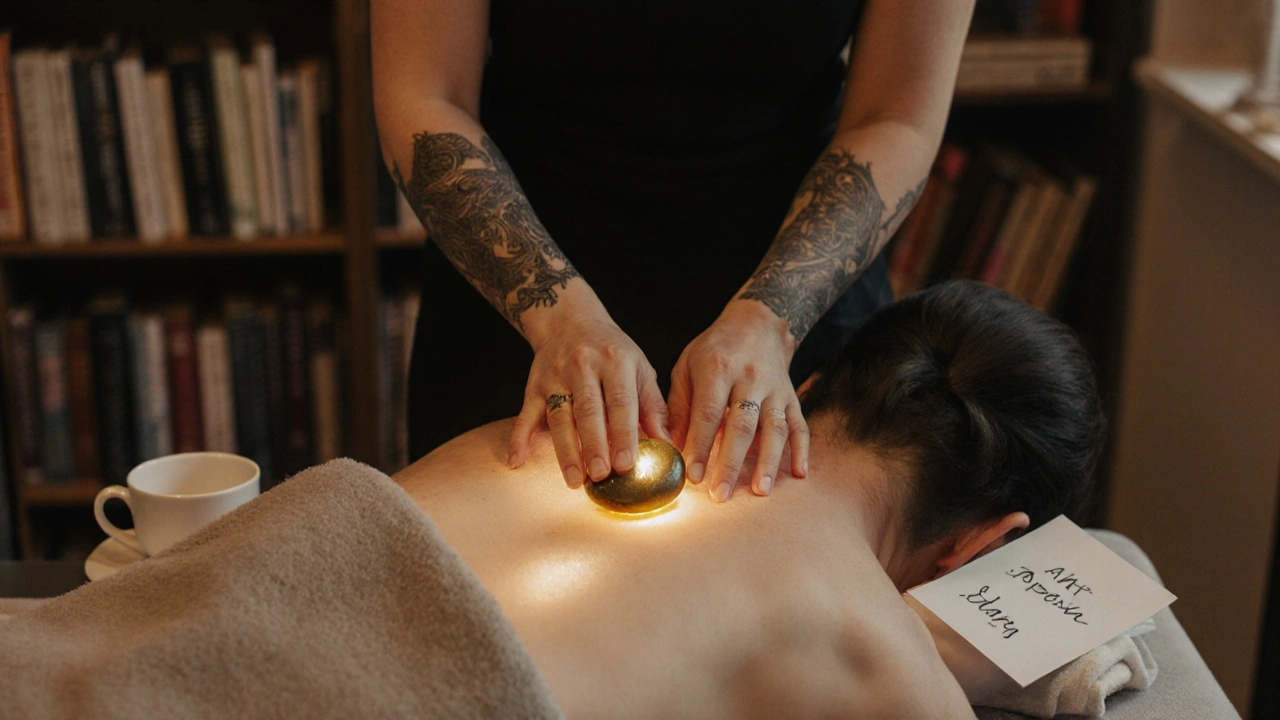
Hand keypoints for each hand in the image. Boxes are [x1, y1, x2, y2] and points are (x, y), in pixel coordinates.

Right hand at [508, 303, 668, 487]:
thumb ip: (653, 407)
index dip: (623, 434)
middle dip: (594, 446)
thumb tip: (668, 445)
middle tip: (601, 476)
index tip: (626, 464)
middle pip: (588, 412)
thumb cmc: (612, 351)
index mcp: (615, 362)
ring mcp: (555, 376)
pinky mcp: (534, 386)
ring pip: (559, 417)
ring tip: (575, 480)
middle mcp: (583, 366)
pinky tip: (516, 461)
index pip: (620, 402)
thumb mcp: (640, 368)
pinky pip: (525, 413)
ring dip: (565, 451)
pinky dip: (518, 437)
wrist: (570, 320)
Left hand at [669, 301, 808, 501]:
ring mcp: (775, 388)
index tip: (692, 475)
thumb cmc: (714, 349)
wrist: (756, 323)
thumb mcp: (687, 367)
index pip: (708, 413)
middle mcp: (749, 378)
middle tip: (719, 494)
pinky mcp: (792, 397)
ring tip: (760, 490)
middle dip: (730, 462)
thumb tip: (672, 447)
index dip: (700, 445)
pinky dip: (801, 450)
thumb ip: (679, 407)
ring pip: (774, 428)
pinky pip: (800, 425)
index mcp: (717, 368)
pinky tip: (799, 474)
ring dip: (768, 461)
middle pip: (742, 425)